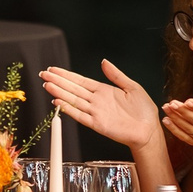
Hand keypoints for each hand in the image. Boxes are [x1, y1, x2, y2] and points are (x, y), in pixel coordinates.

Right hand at [41, 60, 161, 151]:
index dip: (66, 75)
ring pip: (73, 100)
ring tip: (47, 85)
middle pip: (72, 89)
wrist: (149, 129)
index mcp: (103, 90)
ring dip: (60, 92)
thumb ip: (116, 75)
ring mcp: (95, 112)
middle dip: (57, 81)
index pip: (80, 81)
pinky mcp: (97, 124)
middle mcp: (96, 101)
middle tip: (43, 74)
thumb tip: (104, 62)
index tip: (53, 70)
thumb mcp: (132, 86)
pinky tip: (59, 103)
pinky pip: (80, 116)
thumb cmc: (143, 111)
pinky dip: (69, 110)